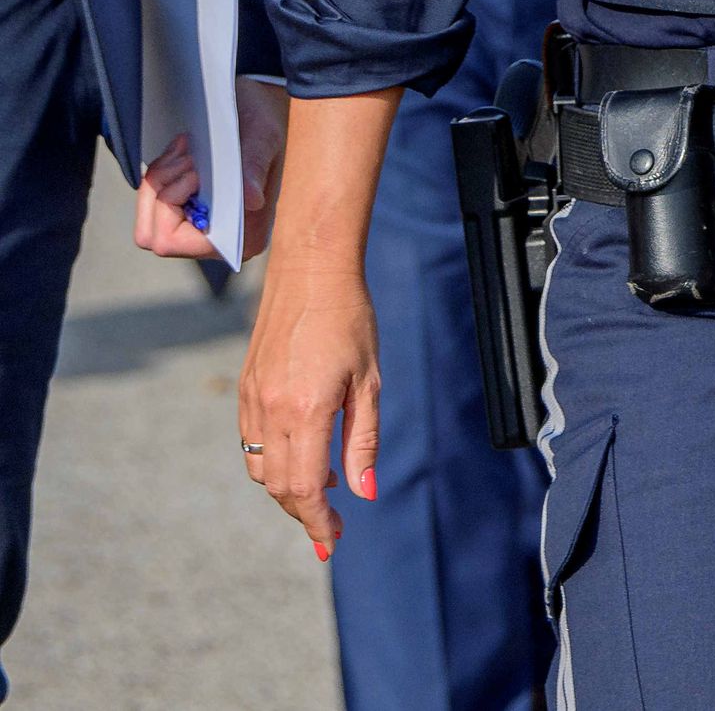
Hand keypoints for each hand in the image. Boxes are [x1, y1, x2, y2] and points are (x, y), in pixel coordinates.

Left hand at [133, 78, 289, 262]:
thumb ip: (253, 169)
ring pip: (147, 223)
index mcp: (244, 235)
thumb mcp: (262, 138)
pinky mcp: (186, 214)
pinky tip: (182, 155)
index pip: (177, 241)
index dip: (171, 207)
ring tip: (185, 152)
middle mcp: (219, 240)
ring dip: (158, 183)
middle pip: (154, 236)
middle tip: (187, 159)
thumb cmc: (264, 120)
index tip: (196, 172)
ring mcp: (200, 229)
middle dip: (161, 193)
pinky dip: (159, 177)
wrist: (257, 105)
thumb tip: (252, 201)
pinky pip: (151, 207)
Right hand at [236, 242, 378, 556]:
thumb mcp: (370, 383)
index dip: (317, 522)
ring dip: (288, 489)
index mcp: (306, 412)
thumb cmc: (350, 323)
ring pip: (260, 469)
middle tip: (332, 527)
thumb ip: (363, 440)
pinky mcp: (245, 390)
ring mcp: (251, 401)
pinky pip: (252, 444)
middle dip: (304, 513)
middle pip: (278, 486)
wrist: (310, 274)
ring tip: (325, 488)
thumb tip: (365, 492)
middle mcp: (270, 412)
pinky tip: (305, 455)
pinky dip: (274, 462)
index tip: (333, 540)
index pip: (304, 488)